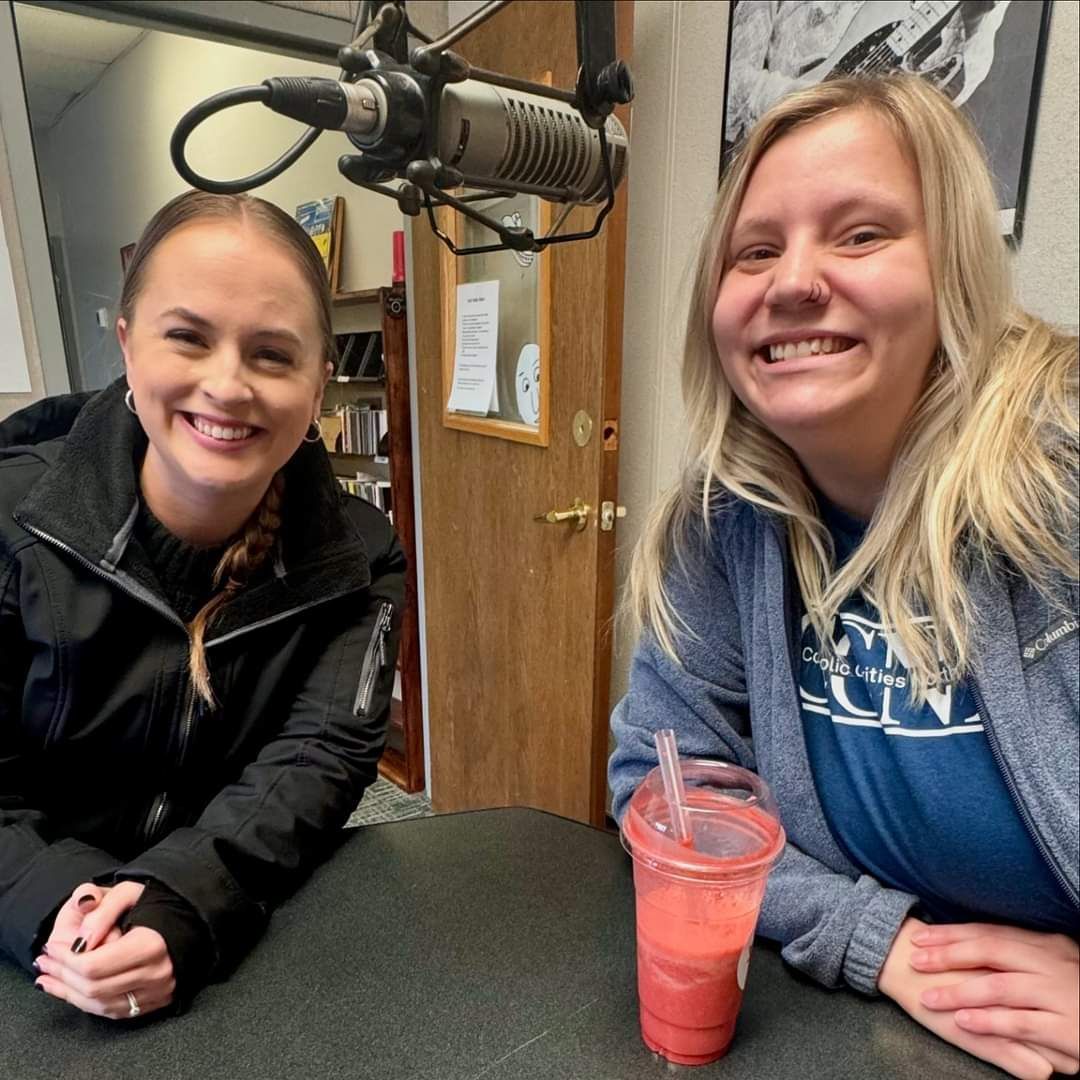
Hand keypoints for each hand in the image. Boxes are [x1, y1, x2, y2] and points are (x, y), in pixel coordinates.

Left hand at [35, 882, 175, 1019]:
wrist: (190, 918)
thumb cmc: (158, 902)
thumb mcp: (128, 893)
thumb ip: (101, 912)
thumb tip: (77, 943)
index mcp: (151, 945)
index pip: (94, 966)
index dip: (65, 959)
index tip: (50, 947)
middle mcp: (156, 974)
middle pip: (93, 987)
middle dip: (62, 975)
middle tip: (44, 960)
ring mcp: (157, 992)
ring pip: (99, 1004)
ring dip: (68, 992)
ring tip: (49, 975)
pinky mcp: (154, 1002)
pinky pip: (112, 1011)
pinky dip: (86, 1002)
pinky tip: (69, 990)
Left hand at [911, 923, 1078, 1074]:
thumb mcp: (1058, 962)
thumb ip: (1023, 952)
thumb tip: (977, 942)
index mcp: (1046, 945)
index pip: (991, 933)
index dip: (953, 934)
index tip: (920, 936)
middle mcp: (1051, 964)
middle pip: (990, 951)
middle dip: (948, 954)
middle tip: (914, 958)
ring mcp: (1060, 995)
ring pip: (1001, 987)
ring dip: (960, 991)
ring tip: (929, 996)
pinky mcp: (1068, 1029)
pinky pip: (1022, 1023)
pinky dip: (990, 1022)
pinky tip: (964, 1022)